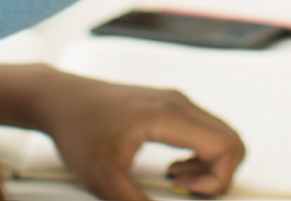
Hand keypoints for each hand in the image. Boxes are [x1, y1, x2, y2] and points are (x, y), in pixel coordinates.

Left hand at [32, 69, 246, 200]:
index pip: (226, 145)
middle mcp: (179, 103)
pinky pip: (204, 131)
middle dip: (218, 175)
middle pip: (231, 140)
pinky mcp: (169, 106)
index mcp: (169, 116)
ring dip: (208, 166)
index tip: (188, 193)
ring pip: (220, 136)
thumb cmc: (77, 128)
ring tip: (176, 180)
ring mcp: (175, 102)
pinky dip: (199, 155)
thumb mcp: (103, 178)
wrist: (59, 99)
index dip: (218, 180)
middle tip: (185, 190)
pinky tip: (173, 168)